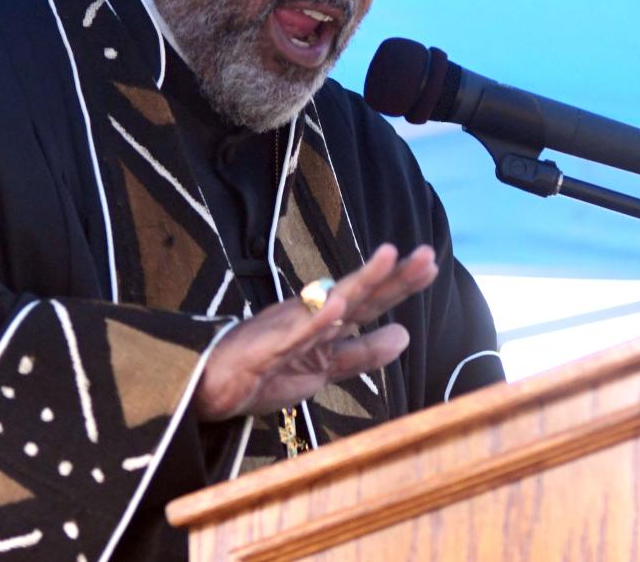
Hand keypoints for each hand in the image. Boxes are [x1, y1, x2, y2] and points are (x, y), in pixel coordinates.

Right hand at [193, 244, 437, 421]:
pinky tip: (334, 306)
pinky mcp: (265, 346)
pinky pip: (292, 333)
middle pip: (358, 293)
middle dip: (391, 275)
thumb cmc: (265, 371)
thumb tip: (405, 335)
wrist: (209, 384)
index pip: (370, 300)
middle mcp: (309, 315)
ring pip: (329, 302)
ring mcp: (288, 328)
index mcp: (325, 319)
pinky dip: (313, 319)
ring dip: (358, 281)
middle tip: (425, 255)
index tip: (430, 264)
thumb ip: (362, 352)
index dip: (400, 283)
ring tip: (387, 259)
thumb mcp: (325, 367)